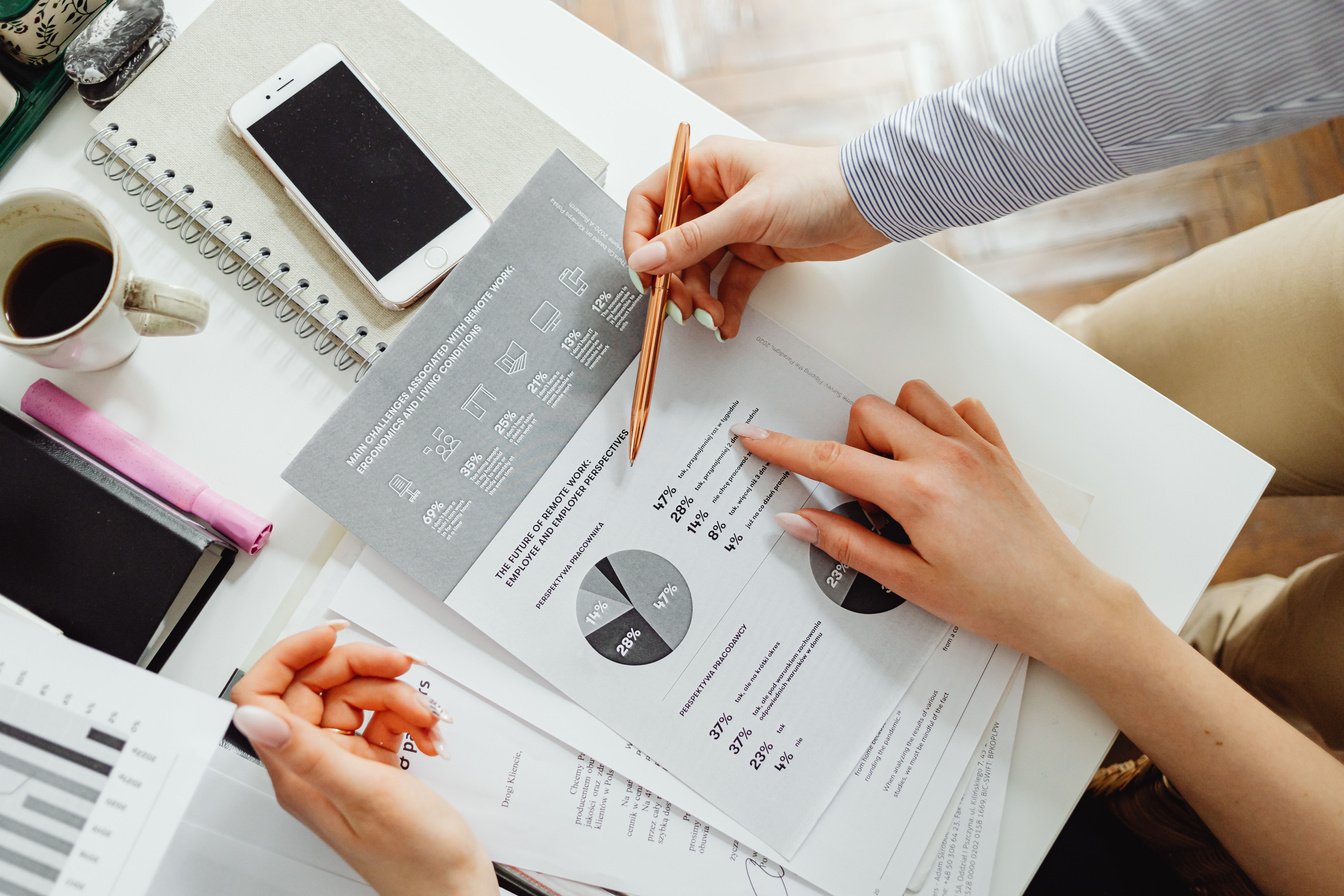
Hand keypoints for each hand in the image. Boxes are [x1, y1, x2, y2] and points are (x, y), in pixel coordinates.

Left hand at [231, 623, 495, 895]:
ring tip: (423, 717)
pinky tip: (427, 734)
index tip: (330, 636)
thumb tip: (252, 715)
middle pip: (319, 686)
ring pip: (358, 698)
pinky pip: (384, 718)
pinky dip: (410, 717)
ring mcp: (345, 762)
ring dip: (397, 697)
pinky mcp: (374, 764)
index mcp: (297, 769)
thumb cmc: (414, 858)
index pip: (266, 694)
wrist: (454, 888)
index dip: (292, 655)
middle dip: (364, 669)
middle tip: (399, 666)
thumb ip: (307, 749)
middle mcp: (315, 763)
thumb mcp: (362, 792)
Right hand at [623, 137, 886, 339]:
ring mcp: (735, 224)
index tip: (642, 271)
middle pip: (671, 243)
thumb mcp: (748, 214)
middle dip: (674, 279)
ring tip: (712, 317)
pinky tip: (727, 322)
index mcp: (705, 168)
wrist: (872, 203)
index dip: (639, 237)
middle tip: (679, 307)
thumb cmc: (819, 186)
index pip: (650, 200)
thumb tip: (648, 257)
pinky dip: (725, 303)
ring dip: (701, 297)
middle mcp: (714, 194)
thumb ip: (693, 240)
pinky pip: (728, 282)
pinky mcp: (756, 249)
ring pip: (699, 268)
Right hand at [731, 381, 1143, 674]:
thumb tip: (797, 519)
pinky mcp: (997, 448)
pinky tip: (938, 464)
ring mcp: (975, 446)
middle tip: (865, 495)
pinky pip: (957, 407)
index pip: (831, 459)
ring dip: (893, 426)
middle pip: (867, 412)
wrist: (1059, 602)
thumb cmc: (993, 600)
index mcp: (917, 493)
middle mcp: (945, 457)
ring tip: (899, 475)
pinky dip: (938, 424)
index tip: (754, 436)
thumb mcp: (908, 581)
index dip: (782, 448)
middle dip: (850, 444)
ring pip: (911, 397)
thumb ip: (846, 544)